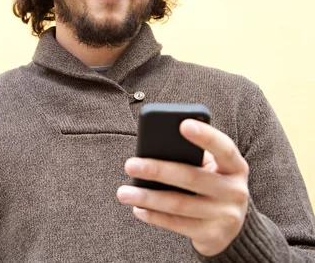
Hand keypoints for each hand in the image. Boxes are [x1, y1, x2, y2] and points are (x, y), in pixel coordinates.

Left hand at [116, 119, 249, 256]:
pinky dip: (154, 216)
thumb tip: (152, 150)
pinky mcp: (213, 235)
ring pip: (179, 204)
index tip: (183, 124)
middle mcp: (236, 191)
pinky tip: (138, 209)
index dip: (205, 136)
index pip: (223, 147)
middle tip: (130, 165)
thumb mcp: (210, 169)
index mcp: (235, 166)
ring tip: (123, 192)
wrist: (231, 227)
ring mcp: (226, 215)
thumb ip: (190, 157)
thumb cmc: (211, 185)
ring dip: (147, 197)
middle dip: (157, 170)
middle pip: (191, 177)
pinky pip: (177, 225)